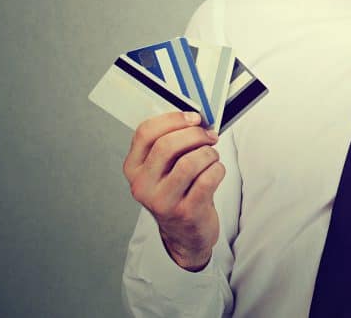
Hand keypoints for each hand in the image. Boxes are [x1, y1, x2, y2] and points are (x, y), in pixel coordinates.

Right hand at [123, 111, 225, 270]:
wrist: (185, 233)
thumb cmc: (178, 191)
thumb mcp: (163, 168)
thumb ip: (171, 142)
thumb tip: (194, 117)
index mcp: (133, 168)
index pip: (145, 133)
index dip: (173, 119)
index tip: (194, 117)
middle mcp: (142, 186)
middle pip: (167, 145)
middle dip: (195, 135)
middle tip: (209, 136)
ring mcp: (162, 202)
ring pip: (189, 162)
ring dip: (208, 153)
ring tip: (211, 157)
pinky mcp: (185, 213)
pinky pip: (207, 179)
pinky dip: (217, 169)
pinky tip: (215, 171)